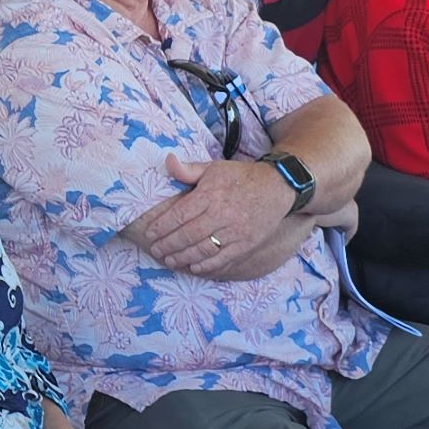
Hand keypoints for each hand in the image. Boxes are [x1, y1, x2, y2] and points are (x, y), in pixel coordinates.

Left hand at [125, 150, 298, 277]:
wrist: (278, 187)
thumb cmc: (241, 177)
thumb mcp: (214, 167)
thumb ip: (189, 169)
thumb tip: (168, 161)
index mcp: (211, 194)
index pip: (180, 214)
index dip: (162, 226)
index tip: (150, 233)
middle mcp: (222, 214)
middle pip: (188, 234)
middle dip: (168, 244)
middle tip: (155, 250)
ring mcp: (236, 231)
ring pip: (203, 249)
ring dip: (183, 257)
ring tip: (169, 260)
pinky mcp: (247, 244)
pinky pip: (223, 259)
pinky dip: (206, 265)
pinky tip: (193, 267)